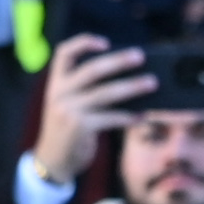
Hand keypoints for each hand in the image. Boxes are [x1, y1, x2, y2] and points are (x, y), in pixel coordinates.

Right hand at [30, 40, 147, 188]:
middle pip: (92, 70)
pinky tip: (143, 116)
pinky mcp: (80, 128)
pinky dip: (129, 117)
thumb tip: (126, 78)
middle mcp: (59, 94)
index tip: (105, 43)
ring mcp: (69, 111)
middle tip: (140, 56)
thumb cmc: (67, 129)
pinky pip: (111, 118)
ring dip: (132, 87)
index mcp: (55, 84)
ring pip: (106, 93)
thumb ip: (84, 90)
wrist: (52, 161)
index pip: (64, 53)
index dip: (83, 43)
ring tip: (152, 83)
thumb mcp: (67, 105)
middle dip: (118, 61)